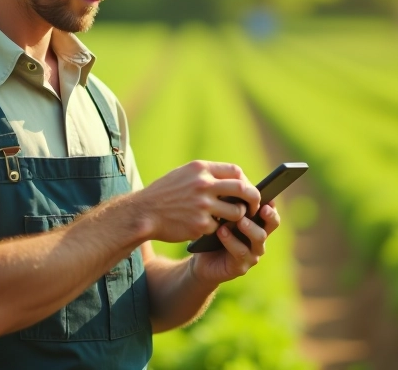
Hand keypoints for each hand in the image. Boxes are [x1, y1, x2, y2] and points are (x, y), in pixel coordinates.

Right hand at [133, 161, 259, 243]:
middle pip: (243, 189)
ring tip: (231, 219)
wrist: (143, 213)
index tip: (246, 188)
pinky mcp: (200, 225)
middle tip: (254, 206)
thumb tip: (231, 179)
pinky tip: (209, 228)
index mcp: (200, 169)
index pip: (235, 171)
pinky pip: (219, 227)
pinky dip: (217, 229)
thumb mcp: (182, 174)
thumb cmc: (163, 194)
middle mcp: (203, 185)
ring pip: (236, 212)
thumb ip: (205, 175)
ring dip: (238, 217)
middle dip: (253, 199)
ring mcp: (203, 205)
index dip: (245, 180)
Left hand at [191, 202, 280, 284]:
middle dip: (269, 216)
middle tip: (261, 208)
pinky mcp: (241, 266)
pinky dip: (231, 240)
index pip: (270, 213)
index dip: (271, 205)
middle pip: (272, 225)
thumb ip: (229, 206)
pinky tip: (221, 231)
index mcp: (256, 225)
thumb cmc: (212, 235)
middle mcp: (258, 239)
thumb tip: (233, 185)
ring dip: (249, 227)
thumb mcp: (220, 217)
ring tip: (239, 220)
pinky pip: (241, 252)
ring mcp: (252, 254)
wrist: (201, 262)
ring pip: (259, 238)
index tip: (268, 197)